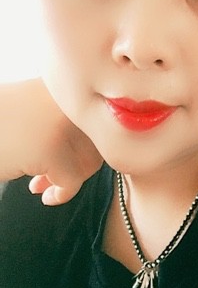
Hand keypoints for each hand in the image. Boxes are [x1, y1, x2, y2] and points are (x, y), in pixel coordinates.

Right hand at [0, 78, 102, 204]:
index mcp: (68, 91)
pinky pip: (73, 181)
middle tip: (54, 177)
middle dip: (81, 165)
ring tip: (44, 185)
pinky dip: (62, 195)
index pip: (98, 124)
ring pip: (90, 161)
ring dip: (72, 179)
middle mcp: (70, 103)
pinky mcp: (50, 150)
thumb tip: (98, 151)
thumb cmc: (2, 123)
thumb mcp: (39, 112)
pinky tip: (44, 196)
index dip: (87, 146)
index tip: (68, 159)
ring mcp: (61, 125)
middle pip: (98, 143)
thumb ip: (67, 121)